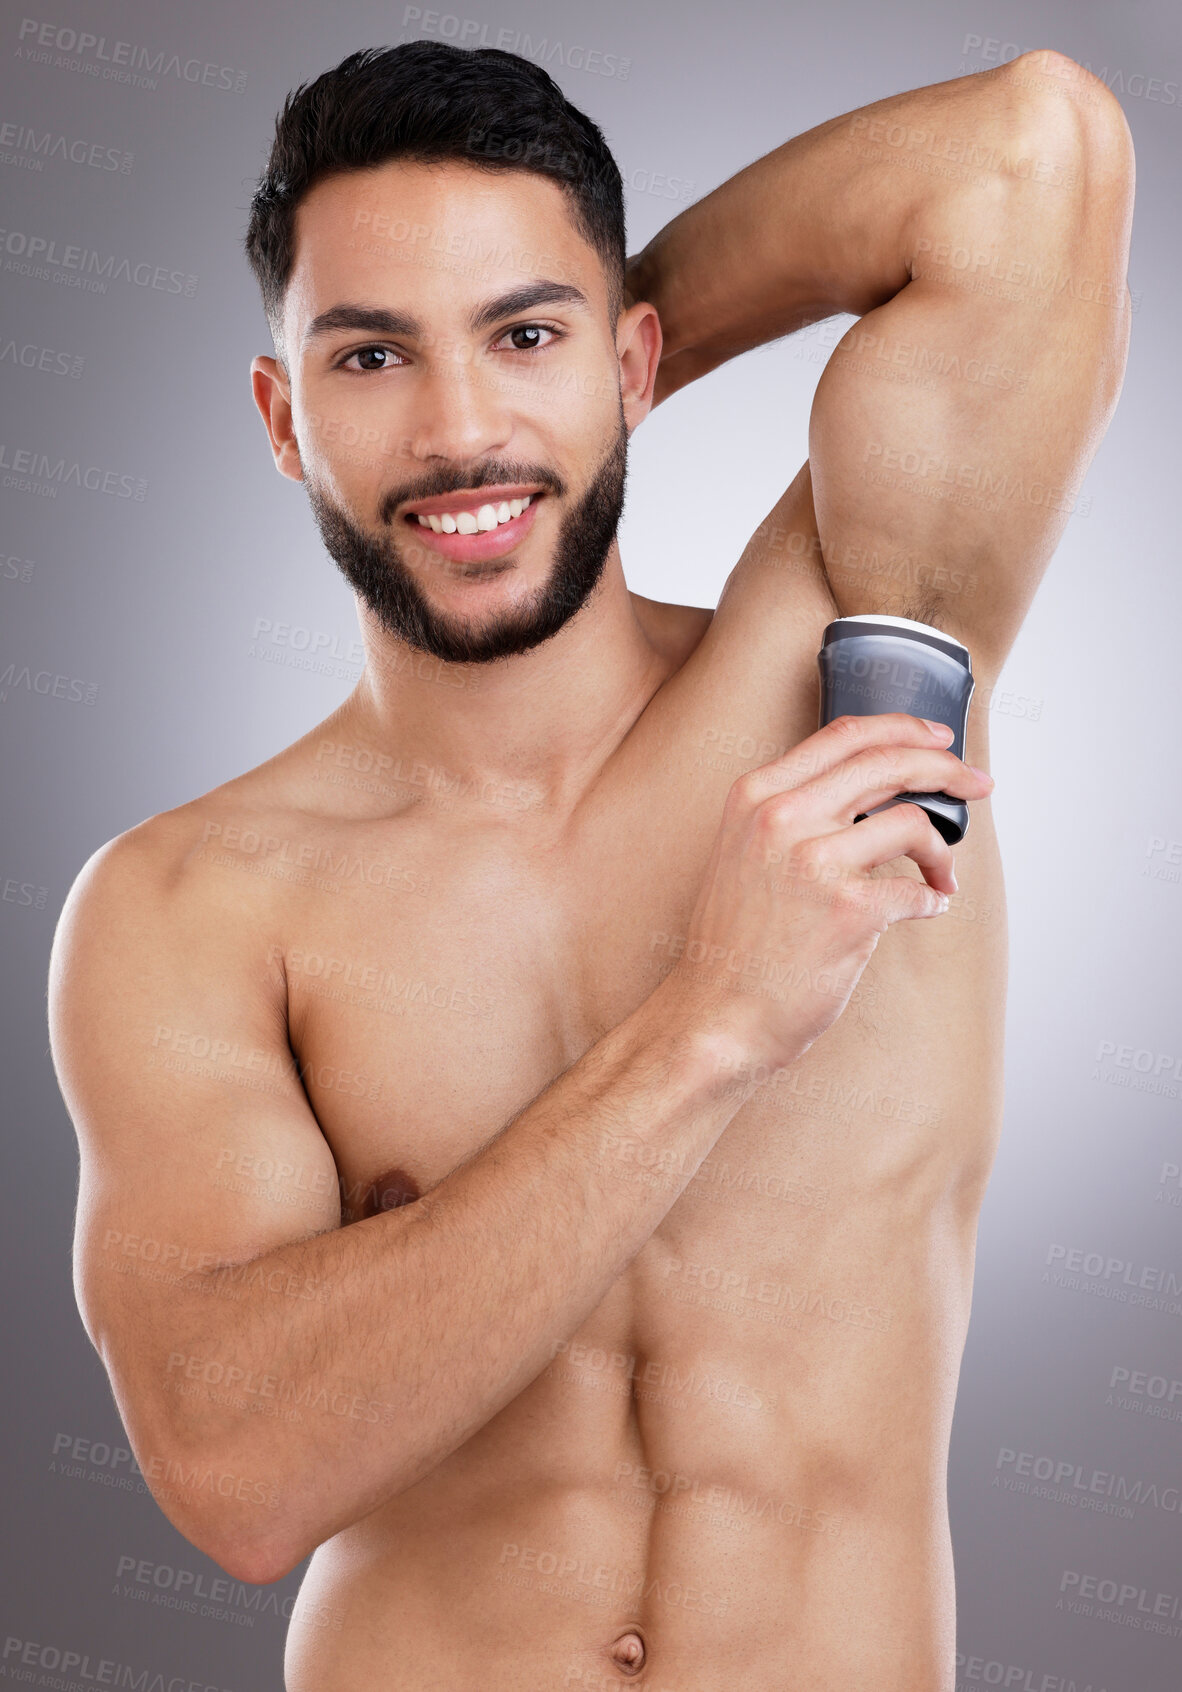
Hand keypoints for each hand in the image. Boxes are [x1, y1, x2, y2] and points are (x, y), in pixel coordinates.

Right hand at [657, 713, 993, 1070]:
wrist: (714, 1015)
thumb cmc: (735, 944)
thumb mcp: (743, 852)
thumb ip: (792, 813)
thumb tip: (870, 794)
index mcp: (757, 796)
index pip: (844, 734)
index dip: (903, 727)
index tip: (938, 738)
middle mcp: (782, 817)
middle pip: (888, 763)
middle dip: (948, 770)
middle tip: (979, 785)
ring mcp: (813, 861)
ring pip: (912, 824)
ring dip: (943, 853)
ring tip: (942, 878)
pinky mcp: (847, 910)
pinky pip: (917, 891)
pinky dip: (931, 901)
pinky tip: (924, 911)